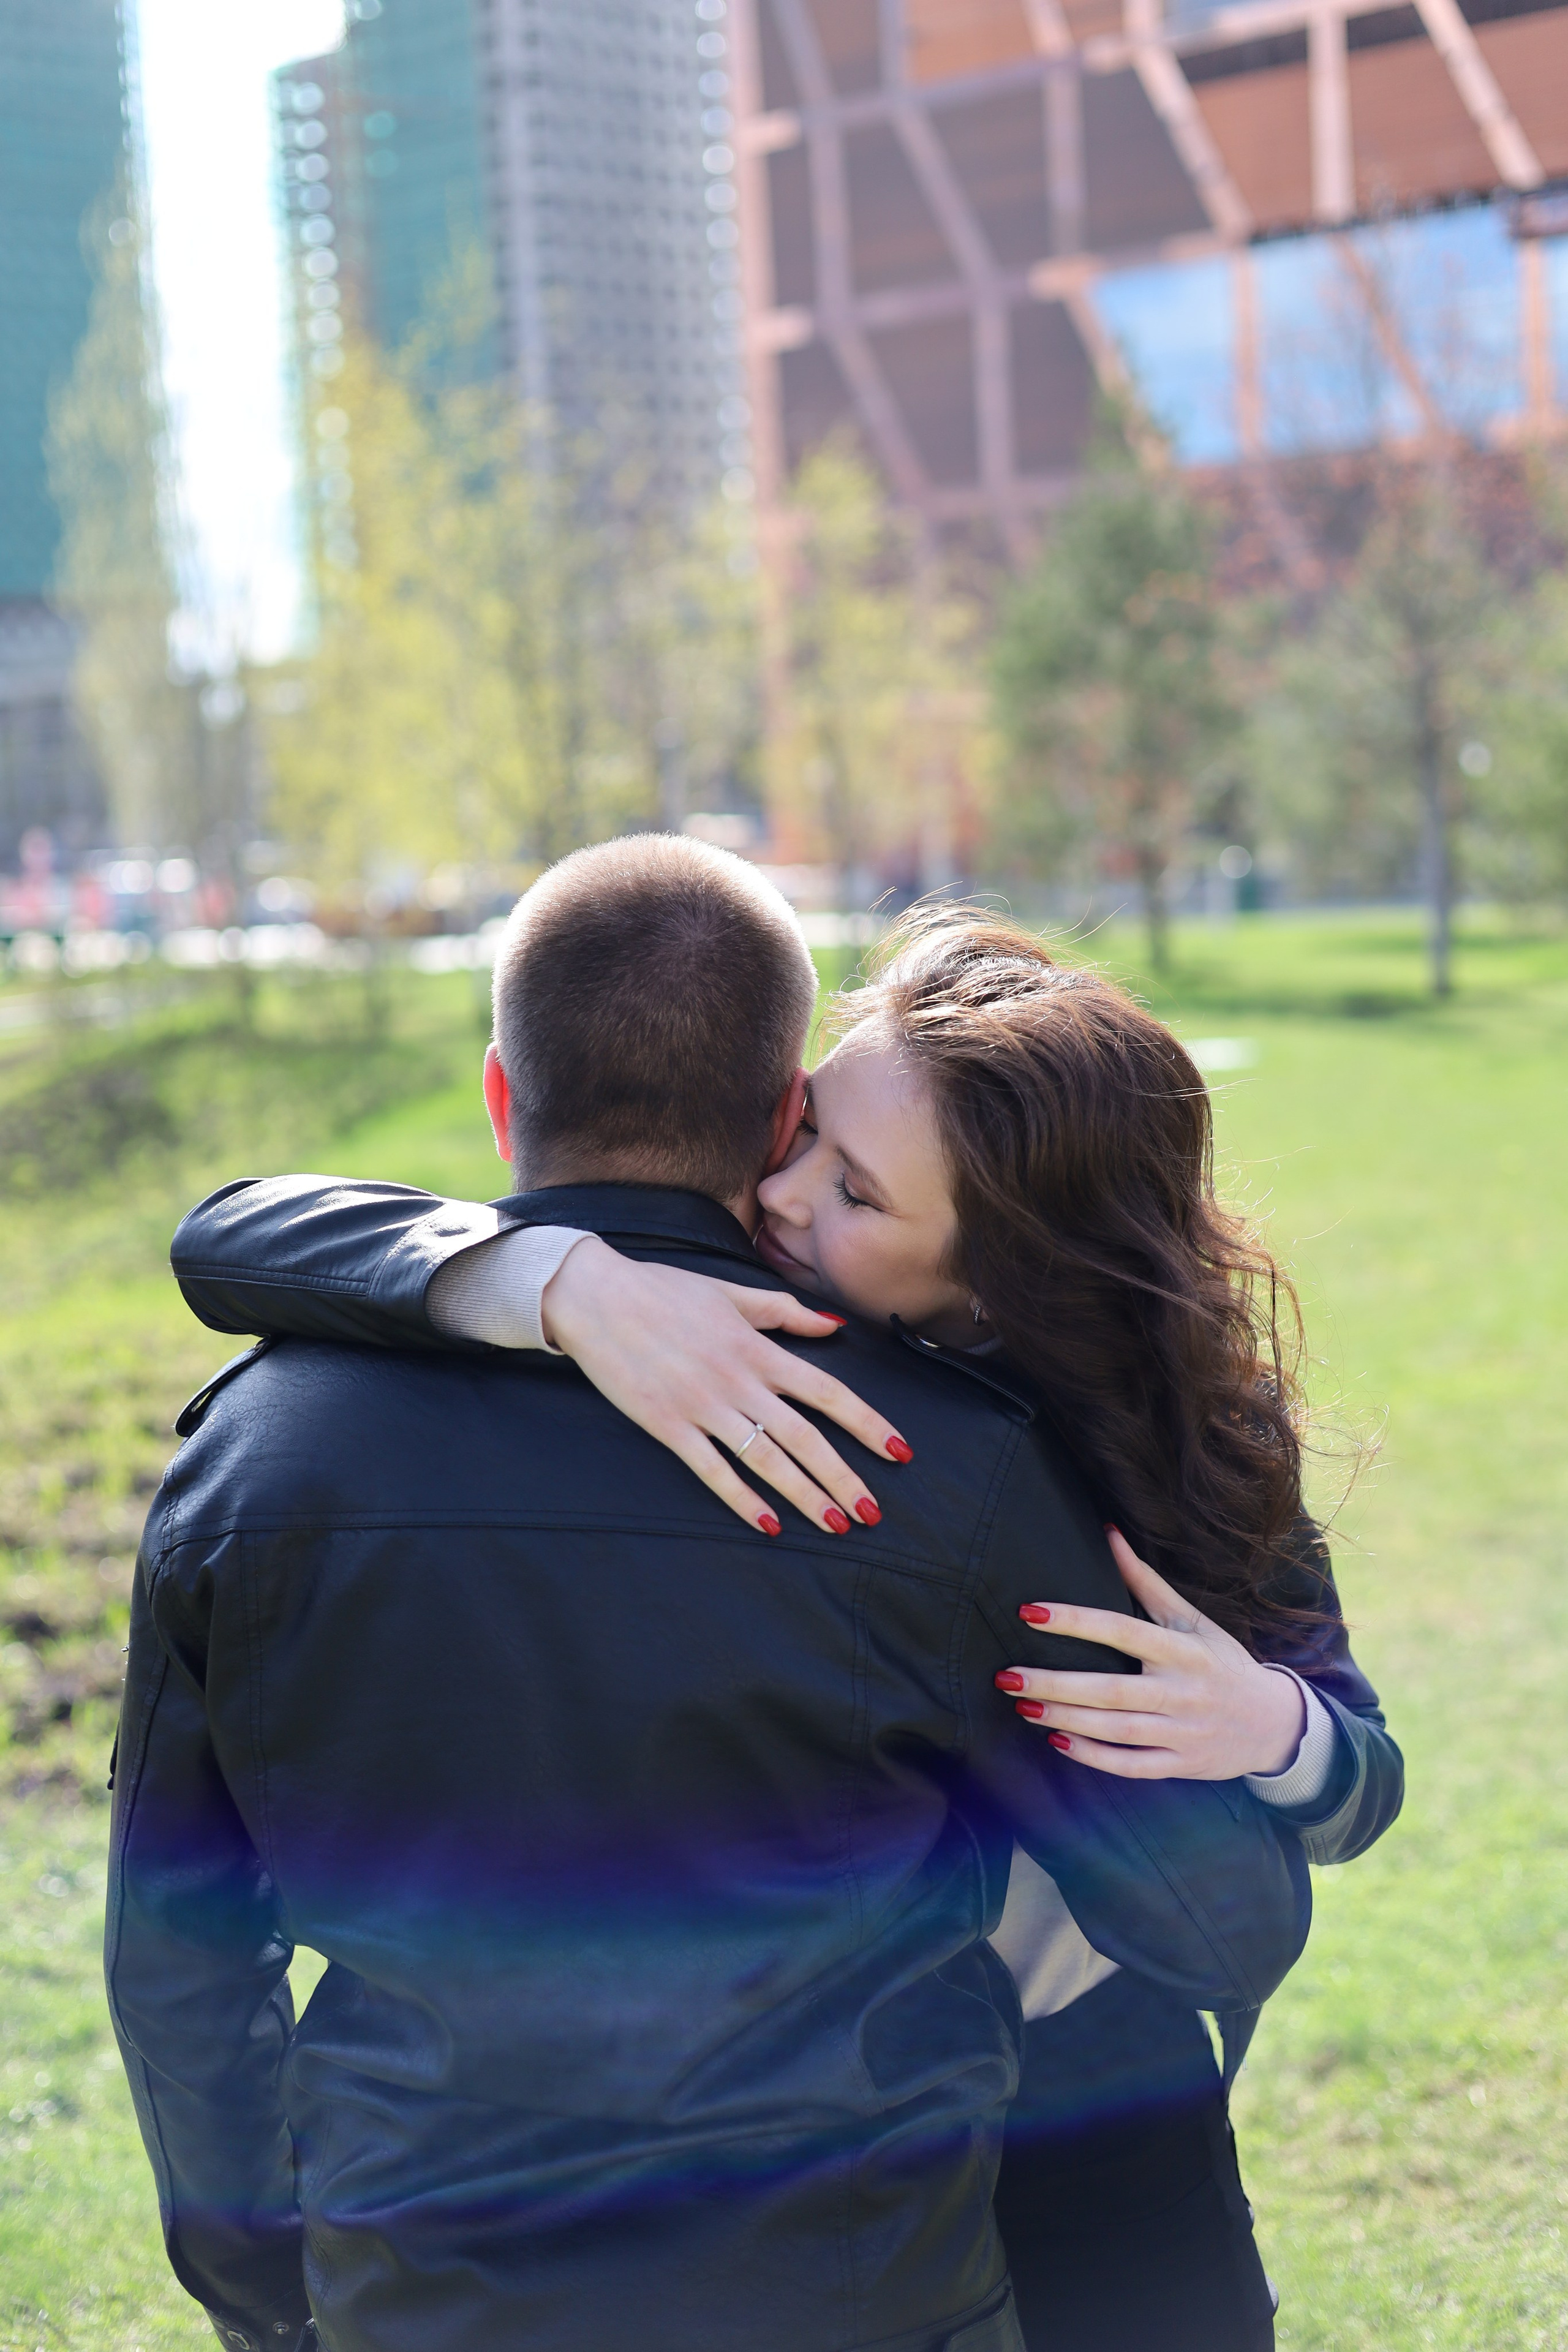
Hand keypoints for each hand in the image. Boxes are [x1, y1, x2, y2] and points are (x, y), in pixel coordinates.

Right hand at [540, 1238, 911, 1537]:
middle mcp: (739, 1380)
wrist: (596, 1297)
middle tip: (873, 1513)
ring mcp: (703, 1406)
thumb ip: (785, 1313)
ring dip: (804, 1495)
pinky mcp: (667, 1426)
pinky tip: (768, 1524)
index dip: (867, 1424)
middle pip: (805, 1437)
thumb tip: (834, 1326)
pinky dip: (741, 1499)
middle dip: (844, 1478)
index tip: (899, 1451)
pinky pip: (712, 1470)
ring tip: (836, 1525)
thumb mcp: (732, 1293)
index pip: (827, 1392)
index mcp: (758, 1348)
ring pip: (766, 1459)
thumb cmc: (663, 1291)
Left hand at [996, 1527, 1305, 1780]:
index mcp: (1184, 1650)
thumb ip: (1146, 1582)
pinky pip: (1131, 1765)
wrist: (1274, 1723)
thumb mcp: (1192, 1620)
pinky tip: (1057, 1741)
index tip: (1030, 1613)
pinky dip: (1094, 1757)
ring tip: (1023, 1705)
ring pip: (1116, 1730)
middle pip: (1111, 1689)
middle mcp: (1183, 1692)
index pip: (1122, 1629)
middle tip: (1007, 1675)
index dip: (1075, 1622)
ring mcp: (1183, 1733)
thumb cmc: (1223, 1662)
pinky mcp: (1181, 1765)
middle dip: (1055, 1683)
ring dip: (1065, 1718)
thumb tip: (1108, 1532)